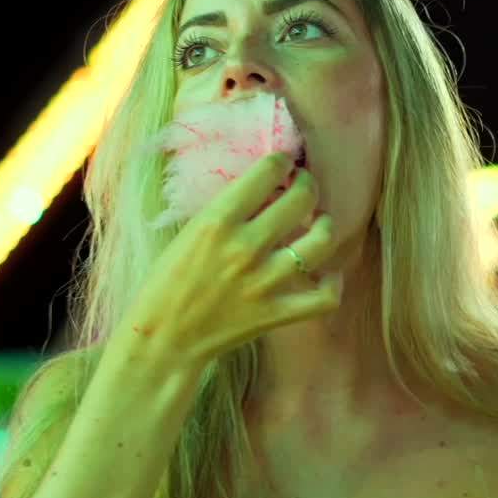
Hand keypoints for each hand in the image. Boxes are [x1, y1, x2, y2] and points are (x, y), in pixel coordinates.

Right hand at [122, 152, 340, 367]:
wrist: (164, 337)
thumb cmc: (167, 281)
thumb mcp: (188, 231)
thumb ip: (226, 209)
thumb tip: (263, 187)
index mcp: (218, 221)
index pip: (268, 171)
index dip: (282, 160)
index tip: (283, 163)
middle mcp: (246, 247)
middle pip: (301, 198)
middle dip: (307, 184)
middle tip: (302, 186)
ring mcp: (266, 282)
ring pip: (321, 240)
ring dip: (324, 224)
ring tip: (317, 222)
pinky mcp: (276, 314)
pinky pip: (324, 296)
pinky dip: (333, 282)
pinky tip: (326, 272)